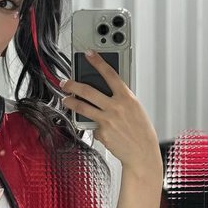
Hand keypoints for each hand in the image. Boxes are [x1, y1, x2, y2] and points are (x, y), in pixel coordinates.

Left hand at [60, 50, 160, 169]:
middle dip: (72, 85)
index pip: (110, 74)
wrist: (142, 152)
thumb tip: (104, 94)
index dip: (98, 62)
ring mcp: (107, 119)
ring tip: (65, 99)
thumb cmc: (140, 130)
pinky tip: (102, 130)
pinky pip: (92, 126)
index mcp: (127, 97)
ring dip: (70, 102)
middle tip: (64, 82)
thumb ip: (120, 100)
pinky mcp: (101, 132)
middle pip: (88, 90)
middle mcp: (116, 107)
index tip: (89, 54)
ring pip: (82, 107)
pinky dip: (94, 126)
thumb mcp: (134, 109)